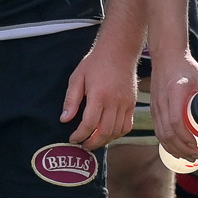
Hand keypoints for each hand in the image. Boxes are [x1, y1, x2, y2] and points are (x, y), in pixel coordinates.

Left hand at [61, 33, 137, 148]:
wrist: (119, 51)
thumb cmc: (95, 63)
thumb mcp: (77, 77)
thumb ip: (71, 100)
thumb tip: (65, 119)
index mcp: (99, 95)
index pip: (90, 124)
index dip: (80, 135)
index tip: (73, 138)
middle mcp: (114, 102)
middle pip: (104, 132)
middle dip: (92, 143)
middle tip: (82, 146)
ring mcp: (126, 104)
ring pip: (116, 131)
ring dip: (104, 140)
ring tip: (93, 141)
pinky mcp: (132, 104)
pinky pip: (127, 126)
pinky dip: (117, 134)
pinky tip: (108, 134)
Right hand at [149, 52, 197, 160]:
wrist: (166, 57)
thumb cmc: (187, 67)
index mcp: (174, 92)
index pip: (175, 121)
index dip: (185, 137)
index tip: (197, 145)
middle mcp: (161, 101)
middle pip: (167, 133)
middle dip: (181, 149)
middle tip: (196, 155)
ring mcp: (155, 106)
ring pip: (161, 135)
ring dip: (173, 149)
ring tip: (188, 157)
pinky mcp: (153, 109)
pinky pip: (158, 131)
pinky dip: (166, 144)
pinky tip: (175, 150)